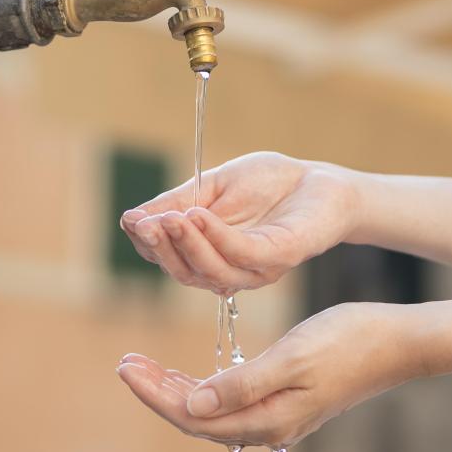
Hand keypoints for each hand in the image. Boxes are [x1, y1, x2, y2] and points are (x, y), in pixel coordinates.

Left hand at [115, 303, 425, 448]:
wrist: (398, 342)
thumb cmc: (349, 341)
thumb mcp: (292, 357)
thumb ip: (242, 384)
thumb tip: (193, 404)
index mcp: (267, 418)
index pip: (193, 415)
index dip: (156, 394)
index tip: (126, 366)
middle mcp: (269, 425)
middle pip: (197, 417)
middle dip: (158, 391)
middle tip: (126, 362)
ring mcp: (279, 415)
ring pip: (212, 411)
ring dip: (177, 389)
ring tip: (146, 367)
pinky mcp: (286, 401)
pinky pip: (231, 402)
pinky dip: (204, 387)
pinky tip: (191, 375)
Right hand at [119, 152, 359, 293]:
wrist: (320, 179)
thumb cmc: (268, 183)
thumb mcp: (212, 187)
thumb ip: (177, 203)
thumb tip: (131, 218)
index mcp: (209, 255)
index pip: (168, 258)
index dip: (147, 242)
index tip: (131, 220)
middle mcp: (230, 270)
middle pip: (185, 272)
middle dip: (161, 249)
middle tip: (144, 224)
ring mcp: (255, 269)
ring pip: (210, 271)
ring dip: (185, 245)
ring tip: (168, 218)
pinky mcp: (279, 257)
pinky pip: (242, 255)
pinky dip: (216, 237)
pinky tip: (198, 215)